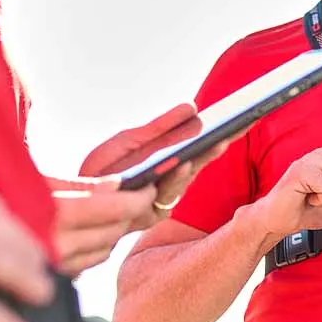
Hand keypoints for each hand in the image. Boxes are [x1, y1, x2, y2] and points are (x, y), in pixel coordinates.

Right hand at [49, 177, 157, 275]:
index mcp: (57, 216)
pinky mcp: (48, 279)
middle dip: (128, 213)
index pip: (118, 209)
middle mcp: (58, 247)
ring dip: (111, 232)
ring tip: (104, 212)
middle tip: (132, 196)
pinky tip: (80, 234)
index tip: (150, 187)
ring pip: (103, 252)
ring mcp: (53, 268)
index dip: (141, 198)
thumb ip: (78, 187)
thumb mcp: (36, 184)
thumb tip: (117, 185)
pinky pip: (82, 265)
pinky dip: (90, 249)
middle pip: (115, 232)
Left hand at [78, 102, 238, 225]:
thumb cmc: (102, 172)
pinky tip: (183, 161)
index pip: (204, 144)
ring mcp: (165, 198)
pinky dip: (176, 176)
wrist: (75, 204)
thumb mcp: (129, 142)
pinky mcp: (154, 214)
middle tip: (242, 123)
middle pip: (204, 158)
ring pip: (188, 176)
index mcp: (172, 161)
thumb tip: (192, 107)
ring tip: (216, 139)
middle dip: (223, 140)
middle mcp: (173, 181)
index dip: (225, 130)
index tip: (246, 113)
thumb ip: (161, 128)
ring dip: (203, 157)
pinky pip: (168, 192)